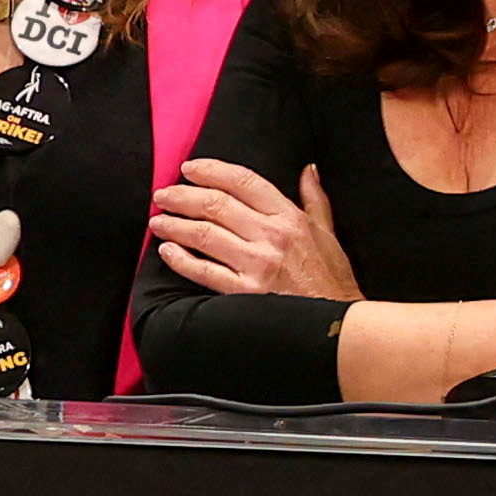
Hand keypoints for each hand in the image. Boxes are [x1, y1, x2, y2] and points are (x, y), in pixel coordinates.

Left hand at [150, 156, 355, 302]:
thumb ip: (315, 200)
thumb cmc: (332, 281)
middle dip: (183, 196)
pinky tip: (166, 252)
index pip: (244, 182)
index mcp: (290, 218)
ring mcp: (257, 264)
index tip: (190, 169)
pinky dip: (181, 260)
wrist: (337, 326)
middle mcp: (272, 236)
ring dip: (175, 225)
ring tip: (158, 221)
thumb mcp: (329, 234)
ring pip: (204, 234)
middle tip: (163, 195)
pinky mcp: (245, 292)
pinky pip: (204, 272)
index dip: (212, 171)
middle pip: (216, 204)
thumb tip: (308, 170)